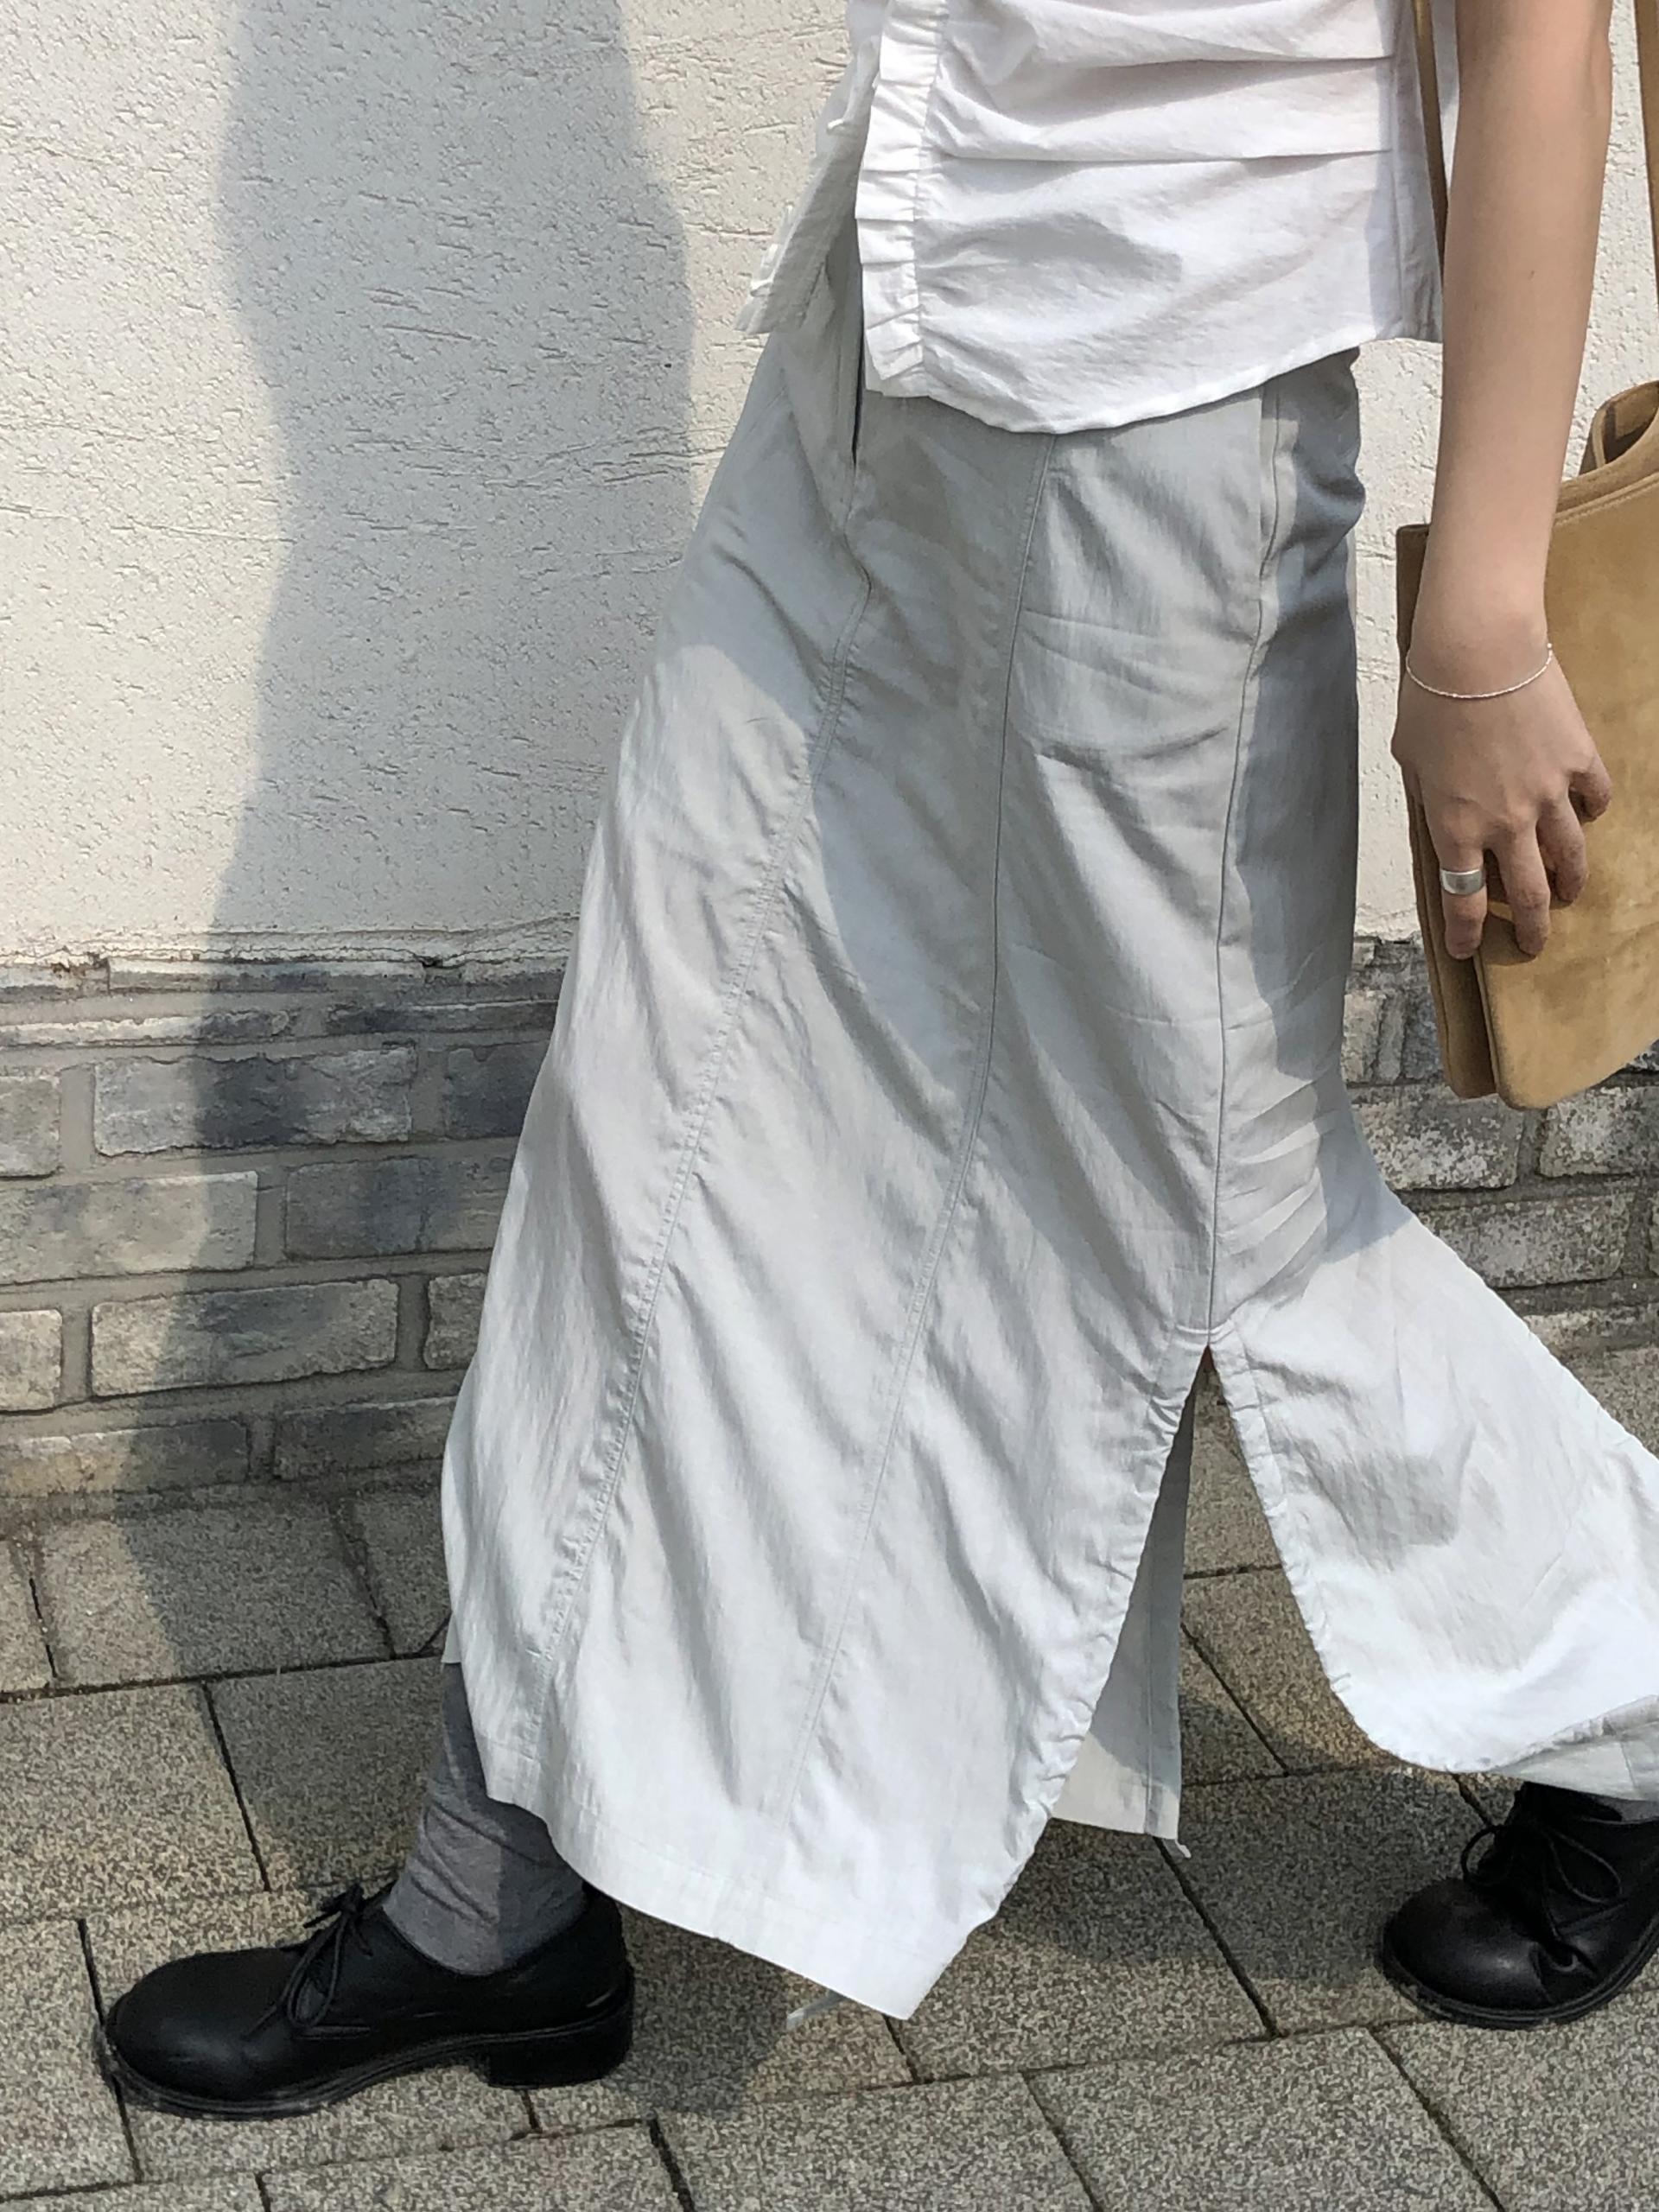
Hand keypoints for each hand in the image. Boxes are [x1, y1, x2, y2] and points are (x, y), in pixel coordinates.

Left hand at [1391, 648, 1611, 959]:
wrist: (1480, 652)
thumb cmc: (1431, 700)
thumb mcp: (1409, 759)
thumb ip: (1427, 796)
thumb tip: (1440, 810)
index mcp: (1456, 828)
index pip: (1463, 900)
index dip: (1465, 933)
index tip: (1465, 950)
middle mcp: (1506, 823)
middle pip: (1527, 895)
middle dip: (1531, 929)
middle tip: (1534, 944)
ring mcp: (1549, 795)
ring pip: (1570, 857)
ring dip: (1571, 883)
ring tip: (1569, 894)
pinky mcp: (1579, 761)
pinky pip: (1596, 799)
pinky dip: (1594, 813)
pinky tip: (1590, 817)